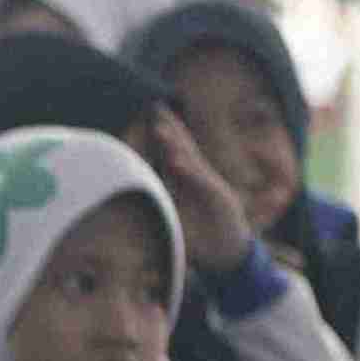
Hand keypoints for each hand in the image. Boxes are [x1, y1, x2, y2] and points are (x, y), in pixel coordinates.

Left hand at [139, 109, 255, 276]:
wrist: (227, 254)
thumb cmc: (201, 239)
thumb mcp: (174, 221)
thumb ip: (159, 210)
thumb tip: (131, 208)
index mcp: (187, 183)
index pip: (174, 153)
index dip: (165, 135)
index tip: (152, 115)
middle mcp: (198, 180)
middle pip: (184, 148)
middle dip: (170, 127)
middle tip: (156, 106)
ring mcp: (208, 187)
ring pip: (190, 160)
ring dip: (175, 144)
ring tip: (160, 127)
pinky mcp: (217, 198)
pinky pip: (200, 181)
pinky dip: (187, 170)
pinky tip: (175, 160)